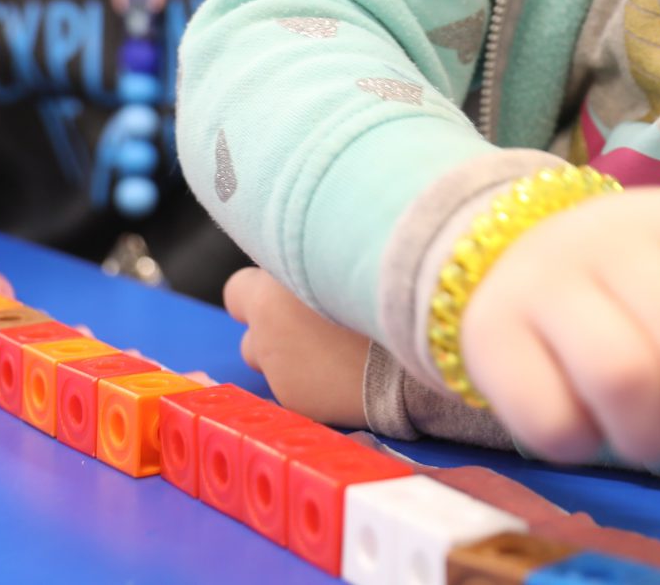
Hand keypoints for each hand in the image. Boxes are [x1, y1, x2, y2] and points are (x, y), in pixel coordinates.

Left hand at [222, 267, 369, 426]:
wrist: (422, 342)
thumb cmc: (385, 283)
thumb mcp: (338, 256)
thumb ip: (307, 263)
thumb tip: (298, 263)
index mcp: (268, 294)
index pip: (237, 292)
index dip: (262, 291)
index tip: (288, 290)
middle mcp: (265, 337)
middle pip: (254, 334)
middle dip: (276, 330)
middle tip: (318, 321)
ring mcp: (281, 376)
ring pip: (272, 365)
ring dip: (290, 358)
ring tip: (336, 349)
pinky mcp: (301, 404)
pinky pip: (297, 390)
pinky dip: (315, 383)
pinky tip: (350, 372)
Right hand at [458, 188, 659, 547]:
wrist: (503, 255)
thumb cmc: (628, 291)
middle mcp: (612, 241)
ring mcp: (545, 282)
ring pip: (624, 378)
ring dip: (650, 436)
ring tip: (646, 434)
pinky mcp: (488, 332)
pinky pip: (551, 422)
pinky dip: (582, 446)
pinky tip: (582, 423)